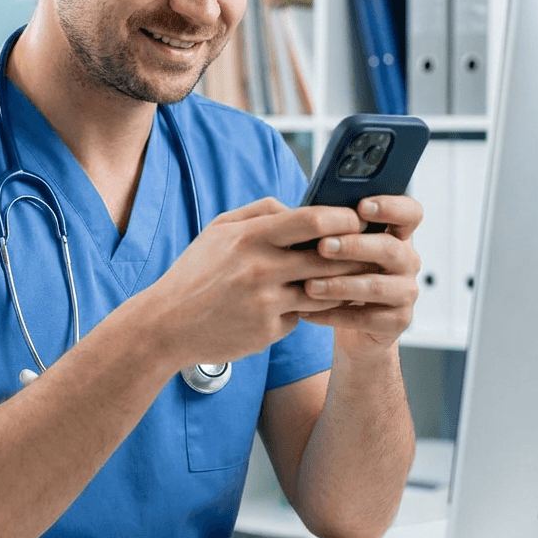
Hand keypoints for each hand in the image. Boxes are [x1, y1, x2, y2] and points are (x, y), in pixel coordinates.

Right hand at [140, 197, 370, 367]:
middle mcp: (261, 269)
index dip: (344, 217)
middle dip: (356, 254)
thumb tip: (297, 206)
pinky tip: (311, 304)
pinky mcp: (268, 331)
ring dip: (342, 285)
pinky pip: (303, 316)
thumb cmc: (196, 273)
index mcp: (251, 237)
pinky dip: (308, 310)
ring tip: (354, 277)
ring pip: (325, 291)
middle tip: (372, 249)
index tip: (358, 218)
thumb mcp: (219, 230)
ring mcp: (267, 303)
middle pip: (330, 258)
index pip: (313, 219)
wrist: (166, 325)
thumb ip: (260, 211)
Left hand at [298, 195, 422, 352]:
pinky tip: (307, 311)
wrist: (353, 324)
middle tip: (323, 247)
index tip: (362, 207)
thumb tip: (288, 209)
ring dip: (340, 285)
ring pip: (376, 286)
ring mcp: (406, 292)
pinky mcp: (398, 321)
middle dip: (354, 246)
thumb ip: (325, 226)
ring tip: (309, 286)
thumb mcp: (338, 246)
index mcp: (397, 235)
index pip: (410, 213)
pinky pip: (365, 318)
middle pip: (389, 248)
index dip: (391, 207)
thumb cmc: (341, 274)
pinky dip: (333, 315)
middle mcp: (407, 261)